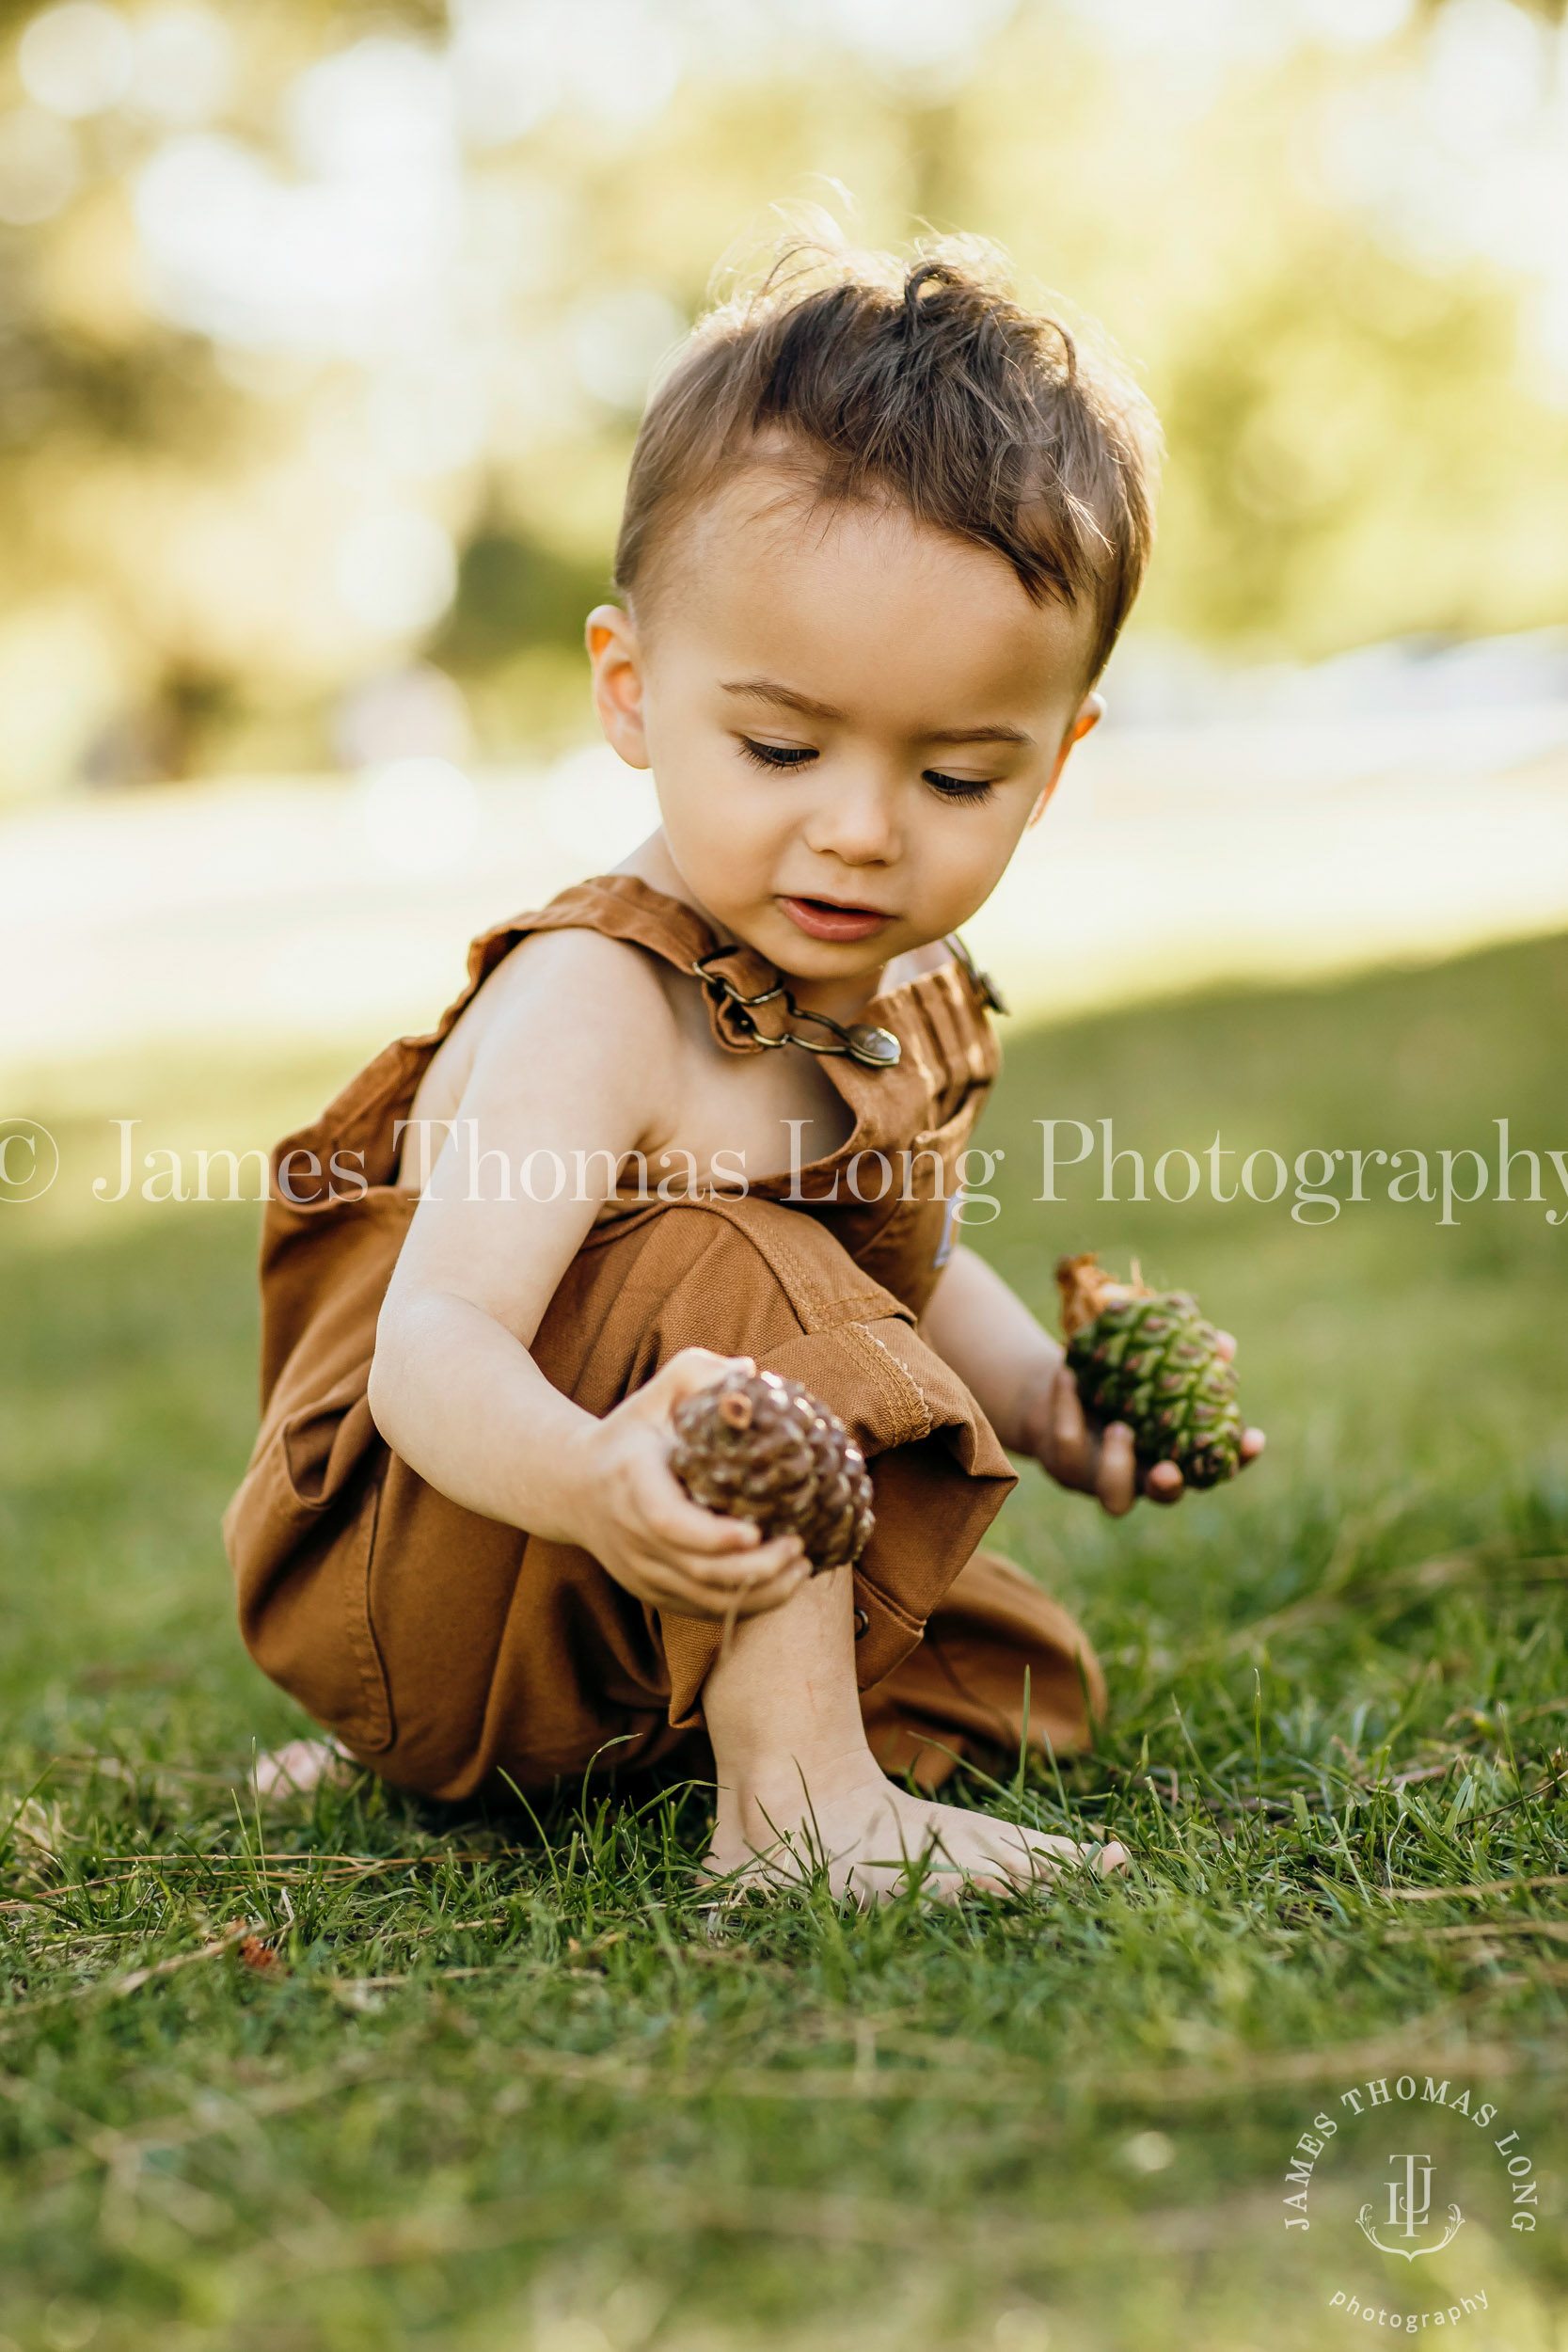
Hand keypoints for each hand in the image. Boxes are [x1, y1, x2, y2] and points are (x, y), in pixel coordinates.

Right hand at [575, 1349, 811, 1619]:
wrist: (571, 1487)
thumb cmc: (626, 1436)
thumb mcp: (652, 1397)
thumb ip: (695, 1374)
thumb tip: (749, 1371)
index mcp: (632, 1484)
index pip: (668, 1522)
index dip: (713, 1535)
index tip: (755, 1531)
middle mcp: (632, 1535)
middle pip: (697, 1570)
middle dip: (756, 1568)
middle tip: (798, 1546)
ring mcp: (640, 1570)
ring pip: (705, 1599)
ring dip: (759, 1591)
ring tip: (800, 1566)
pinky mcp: (651, 1590)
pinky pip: (702, 1610)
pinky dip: (744, 1605)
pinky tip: (780, 1583)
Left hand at [1020, 1335, 1264, 1517]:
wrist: (1060, 1381)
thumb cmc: (1119, 1373)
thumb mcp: (1151, 1361)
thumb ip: (1188, 1356)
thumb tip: (1222, 1343)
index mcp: (1173, 1452)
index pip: (1216, 1464)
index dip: (1239, 1457)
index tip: (1254, 1437)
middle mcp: (1142, 1475)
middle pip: (1165, 1497)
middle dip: (1169, 1486)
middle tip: (1168, 1470)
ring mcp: (1101, 1477)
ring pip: (1113, 1495)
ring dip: (1118, 1462)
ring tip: (1120, 1428)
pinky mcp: (1064, 1465)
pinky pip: (1066, 1444)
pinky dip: (1067, 1407)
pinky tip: (1068, 1375)